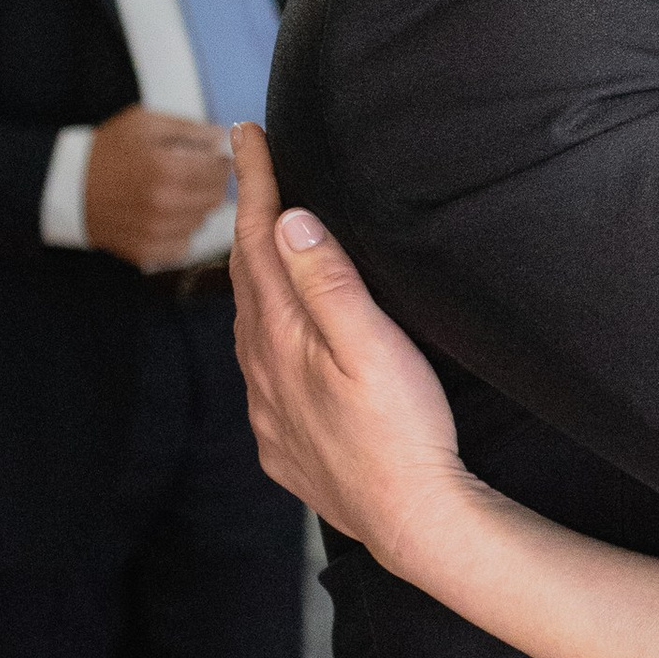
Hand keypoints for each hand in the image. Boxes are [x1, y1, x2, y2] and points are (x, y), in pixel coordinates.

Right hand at [84, 105, 231, 268]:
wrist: (69, 186)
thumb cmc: (109, 150)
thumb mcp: (145, 124)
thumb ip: (190, 129)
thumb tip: (224, 138)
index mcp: (167, 168)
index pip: (219, 170)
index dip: (219, 161)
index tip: (210, 157)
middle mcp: (165, 204)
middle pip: (215, 198)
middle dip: (210, 183)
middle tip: (193, 173)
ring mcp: (156, 232)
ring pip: (202, 221)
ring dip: (196, 207)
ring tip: (173, 192)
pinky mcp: (147, 251)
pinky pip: (184, 244)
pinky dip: (180, 230)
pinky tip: (163, 215)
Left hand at [228, 124, 469, 576]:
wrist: (413, 524)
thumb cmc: (404, 433)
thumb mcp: (375, 347)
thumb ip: (331, 284)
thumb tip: (291, 222)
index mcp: (283, 337)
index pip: (259, 241)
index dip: (255, 183)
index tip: (246, 132)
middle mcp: (262, 372)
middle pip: (245, 279)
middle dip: (249, 221)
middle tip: (253, 172)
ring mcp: (269, 412)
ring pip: (247, 329)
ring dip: (251, 279)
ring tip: (261, 248)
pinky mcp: (284, 445)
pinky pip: (259, 376)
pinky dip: (261, 338)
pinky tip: (276, 345)